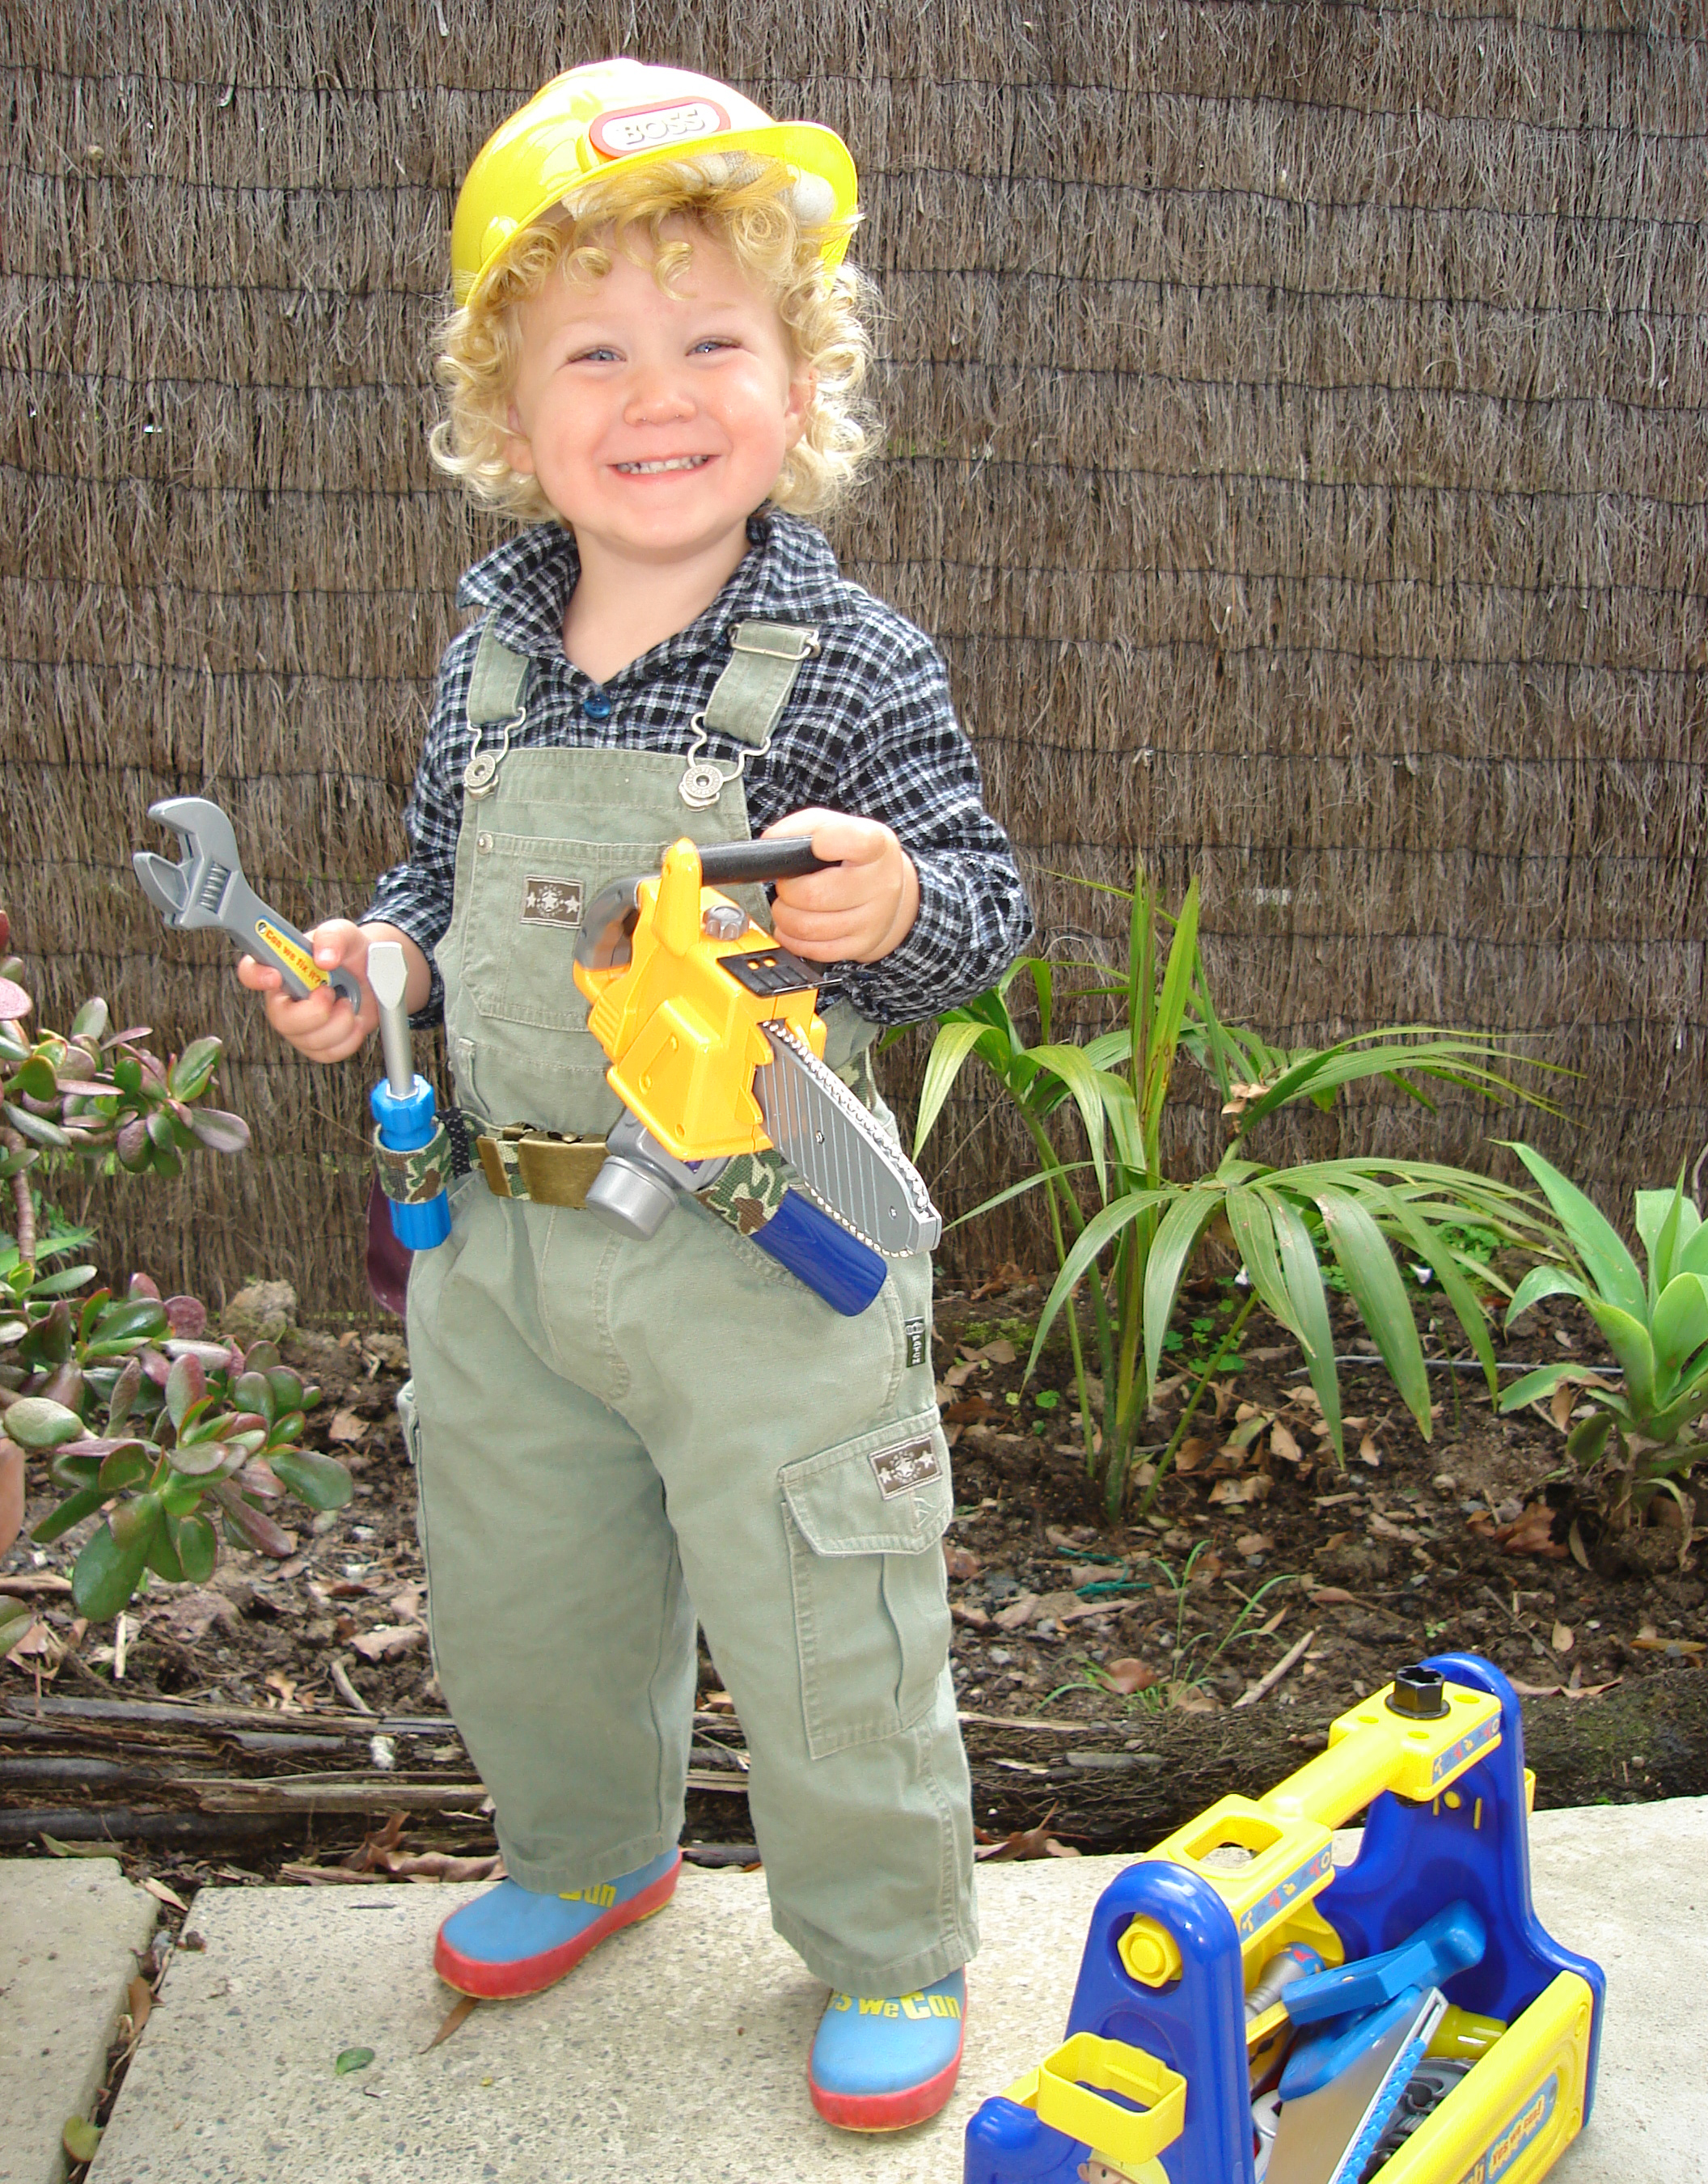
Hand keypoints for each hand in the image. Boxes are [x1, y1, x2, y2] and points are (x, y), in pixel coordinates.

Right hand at [236, 920, 423, 1064]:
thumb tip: (324, 958)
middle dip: (313, 1012)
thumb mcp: (344, 933)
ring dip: (338, 1023)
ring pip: (308, 1041)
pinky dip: (349, 1038)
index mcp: (282, 967)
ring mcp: (301, 1024)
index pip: (250, 971)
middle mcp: (285, 999)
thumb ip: (332, 937)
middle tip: (331, 993)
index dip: (256, 977)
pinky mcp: (320, 1042)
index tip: (276, 977)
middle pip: (280, 1020)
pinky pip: (327, 1053)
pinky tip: (354, 1020)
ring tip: (348, 1002)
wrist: (375, 973)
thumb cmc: (351, 951)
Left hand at [763, 809, 919, 964]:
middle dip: (787, 890)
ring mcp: (873, 919)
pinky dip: (792, 938)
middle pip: (813, 894)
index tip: (817, 844)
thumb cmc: (852, 857)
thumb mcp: (833, 827)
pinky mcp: (861, 945)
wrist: (886, 892)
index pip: (857, 842)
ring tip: (788, 904)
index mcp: (875, 845)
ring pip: (808, 927)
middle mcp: (880, 883)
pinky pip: (814, 950)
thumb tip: (769, 843)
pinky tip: (794, 925)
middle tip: (788, 884)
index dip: (830, 842)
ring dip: (785, 915)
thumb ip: (800, 828)